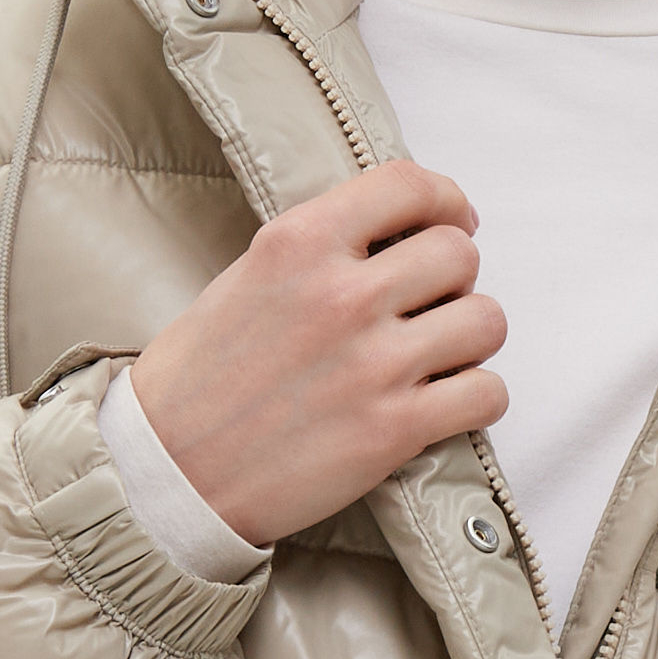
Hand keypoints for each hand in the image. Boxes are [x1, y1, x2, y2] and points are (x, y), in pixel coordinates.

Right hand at [127, 162, 507, 549]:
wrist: (170, 472)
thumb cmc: (201, 379)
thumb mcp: (248, 277)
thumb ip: (320, 249)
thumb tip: (395, 236)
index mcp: (299, 243)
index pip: (408, 186)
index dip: (447, 201)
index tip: (454, 220)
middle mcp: (342, 294)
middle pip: (459, 253)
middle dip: (454, 279)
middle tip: (431, 304)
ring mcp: (373, 363)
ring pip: (486, 321)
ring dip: (470, 339)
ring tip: (438, 355)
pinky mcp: (394, 429)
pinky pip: (487, 393)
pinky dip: (477, 398)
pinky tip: (446, 402)